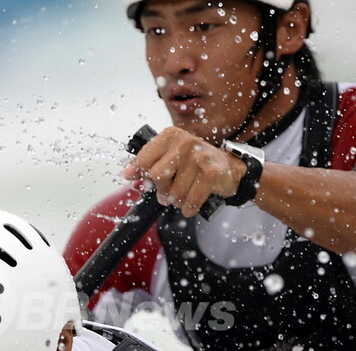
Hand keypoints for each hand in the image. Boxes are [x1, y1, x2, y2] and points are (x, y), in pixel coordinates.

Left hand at [121, 126, 245, 216]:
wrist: (230, 168)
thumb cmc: (195, 164)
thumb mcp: (170, 157)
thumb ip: (147, 163)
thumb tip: (125, 174)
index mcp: (171, 136)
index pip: (144, 159)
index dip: (140, 175)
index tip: (142, 181)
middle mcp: (185, 142)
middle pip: (156, 177)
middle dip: (161, 191)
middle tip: (168, 193)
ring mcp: (199, 156)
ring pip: (173, 192)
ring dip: (177, 201)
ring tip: (184, 195)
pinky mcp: (211, 172)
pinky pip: (189, 201)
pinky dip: (188, 208)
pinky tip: (191, 204)